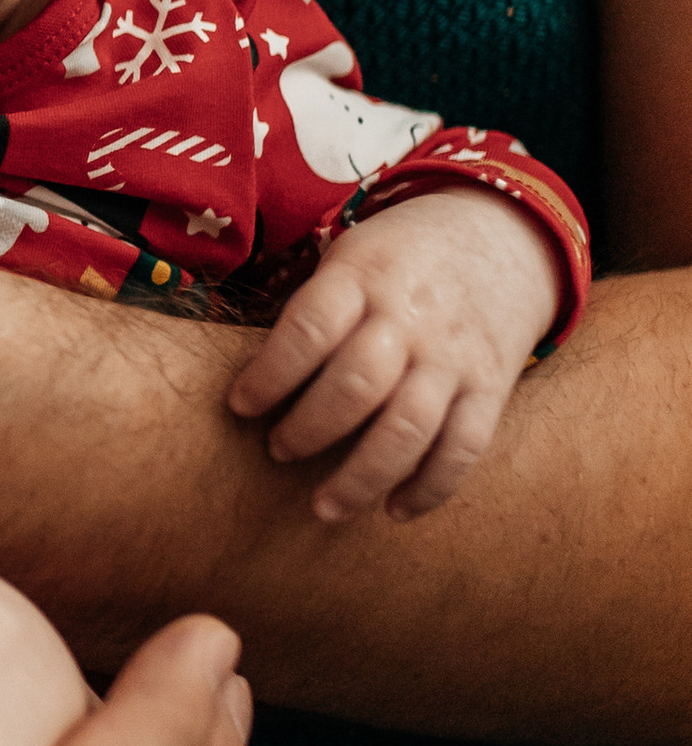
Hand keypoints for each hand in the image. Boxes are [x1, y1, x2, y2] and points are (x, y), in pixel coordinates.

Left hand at [227, 192, 562, 521]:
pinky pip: (464, 448)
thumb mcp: (354, 251)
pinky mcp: (491, 388)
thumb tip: (256, 379)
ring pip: (408, 428)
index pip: (310, 329)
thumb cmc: (403, 256)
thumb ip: (316, 306)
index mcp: (366, 274)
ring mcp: (455, 356)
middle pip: (356, 386)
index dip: (269, 374)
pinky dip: (429, 488)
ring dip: (360, 477)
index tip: (240, 407)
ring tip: (323, 506)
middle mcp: (412, 318)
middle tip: (277, 451)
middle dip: (307, 429)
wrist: (506, 235)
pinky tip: (394, 510)